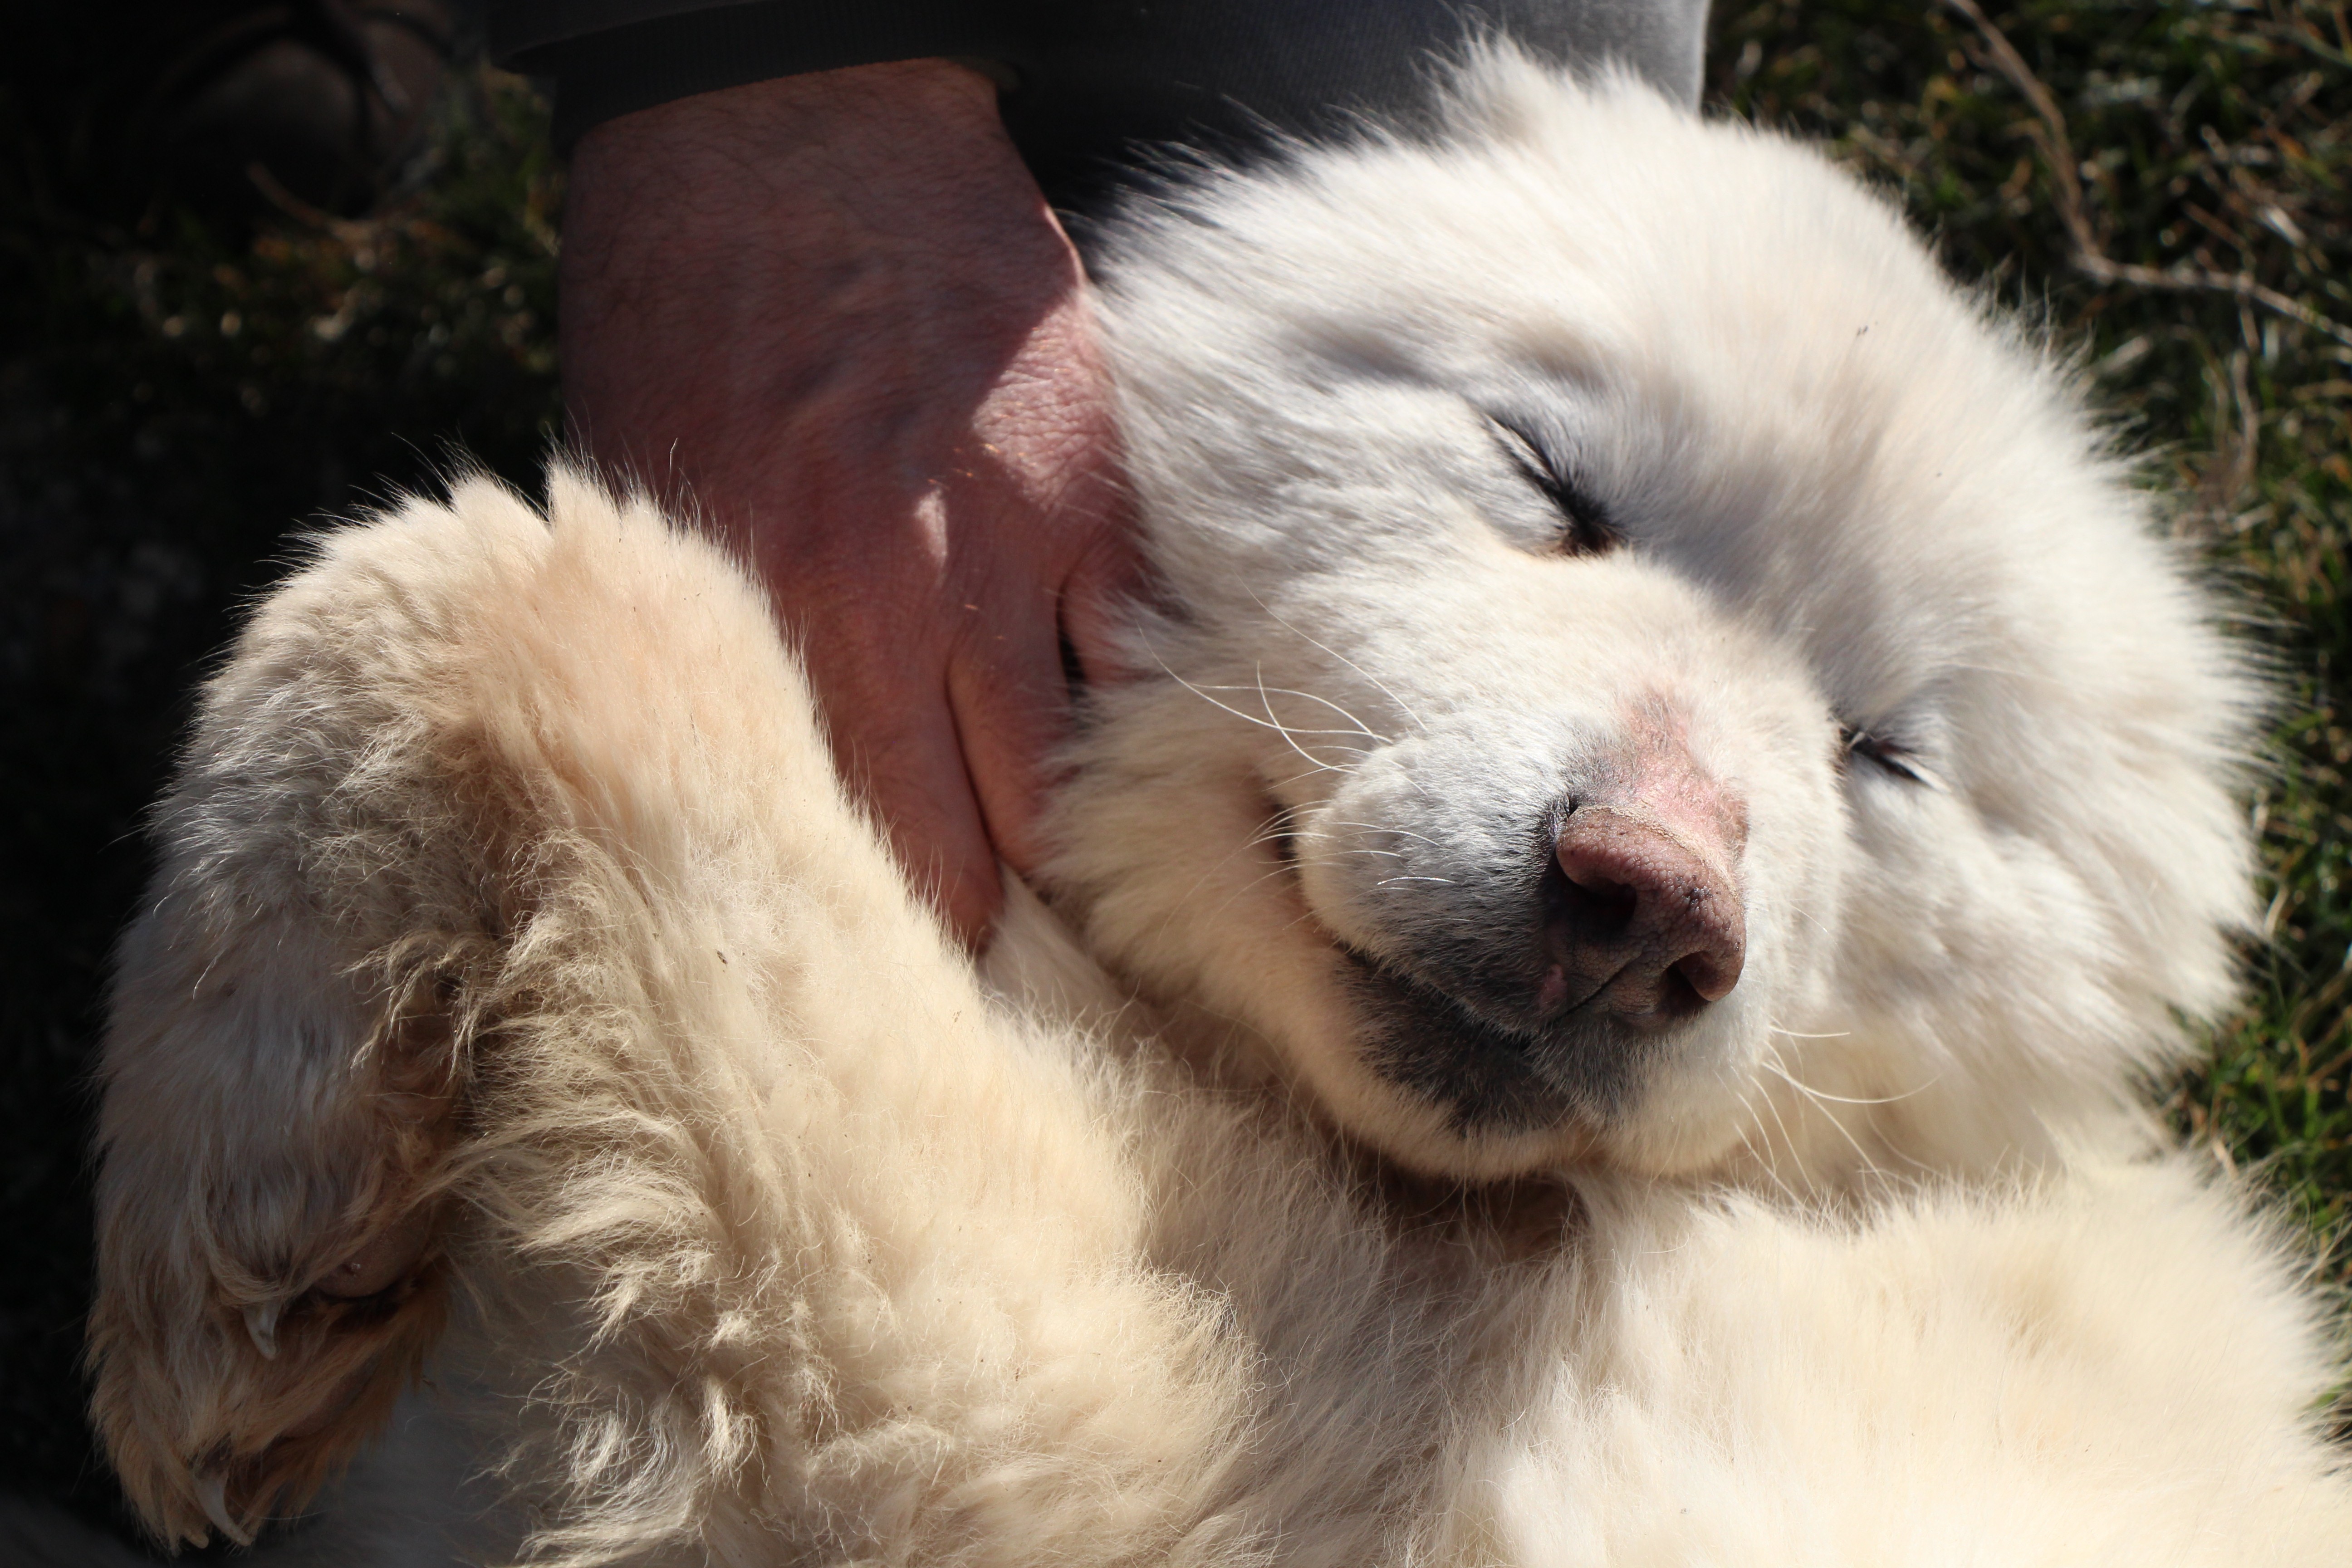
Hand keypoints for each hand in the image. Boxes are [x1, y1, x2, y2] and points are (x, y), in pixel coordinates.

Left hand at [559, 60, 1135, 946]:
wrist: (788, 132)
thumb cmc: (687, 318)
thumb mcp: (641, 506)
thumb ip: (713, 665)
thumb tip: (755, 803)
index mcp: (769, 624)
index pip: (857, 863)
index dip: (889, 957)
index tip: (900, 1005)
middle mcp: (901, 608)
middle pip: (984, 855)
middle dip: (998, 937)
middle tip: (1005, 989)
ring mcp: (1021, 550)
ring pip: (1078, 784)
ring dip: (1079, 858)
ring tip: (1078, 912)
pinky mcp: (1104, 493)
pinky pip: (1143, 664)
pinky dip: (1138, 731)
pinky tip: (1128, 774)